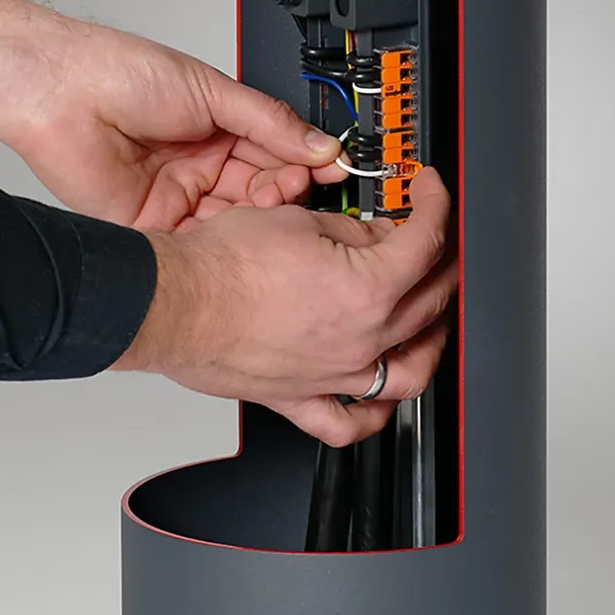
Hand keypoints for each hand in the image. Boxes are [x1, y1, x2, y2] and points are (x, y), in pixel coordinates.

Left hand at [0, 0, 344, 229]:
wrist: (59, 94)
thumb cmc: (120, 74)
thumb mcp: (211, 91)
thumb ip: (267, 121)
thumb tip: (318, 143)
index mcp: (217, 128)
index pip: (274, 152)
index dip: (301, 161)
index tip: (330, 166)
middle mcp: (200, 166)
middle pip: (259, 190)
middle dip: (285, 189)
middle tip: (302, 185)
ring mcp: (178, 198)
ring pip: (236, 218)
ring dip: (261, 214)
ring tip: (279, 203)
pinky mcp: (154, 226)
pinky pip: (201, 239)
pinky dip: (227, 237)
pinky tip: (248, 230)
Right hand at [114, 167, 456, 446]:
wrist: (174, 302)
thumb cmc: (221, 266)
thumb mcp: (296, 220)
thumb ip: (349, 231)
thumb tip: (372, 235)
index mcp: (367, 289)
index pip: (425, 242)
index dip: (435, 206)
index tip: (430, 192)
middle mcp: (361, 339)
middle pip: (430, 301)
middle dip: (440, 259)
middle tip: (431, 238)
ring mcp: (333, 375)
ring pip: (410, 371)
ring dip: (431, 340)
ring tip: (432, 319)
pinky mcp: (299, 398)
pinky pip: (348, 422)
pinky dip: (373, 414)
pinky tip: (379, 401)